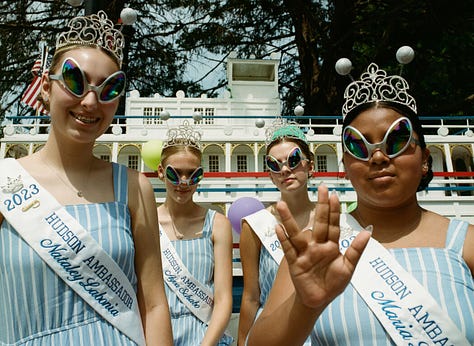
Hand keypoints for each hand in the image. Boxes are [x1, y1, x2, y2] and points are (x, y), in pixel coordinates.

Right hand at [275, 184, 370, 308]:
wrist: (319, 301)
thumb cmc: (333, 283)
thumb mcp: (348, 268)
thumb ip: (356, 250)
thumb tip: (367, 231)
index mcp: (331, 246)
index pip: (333, 225)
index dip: (334, 211)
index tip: (334, 195)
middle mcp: (317, 245)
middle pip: (319, 223)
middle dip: (320, 206)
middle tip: (322, 188)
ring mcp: (304, 253)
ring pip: (297, 233)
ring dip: (289, 220)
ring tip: (282, 204)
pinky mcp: (295, 263)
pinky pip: (288, 249)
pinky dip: (283, 239)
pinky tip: (278, 228)